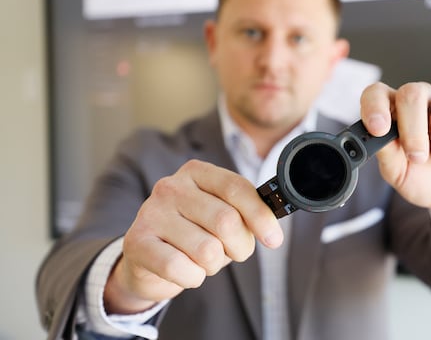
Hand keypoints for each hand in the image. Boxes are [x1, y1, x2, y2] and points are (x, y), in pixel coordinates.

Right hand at [104, 160, 282, 313]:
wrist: (146, 259)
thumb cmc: (194, 234)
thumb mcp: (222, 217)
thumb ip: (246, 216)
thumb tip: (273, 231)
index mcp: (197, 172)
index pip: (237, 188)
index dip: (261, 216)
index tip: (274, 239)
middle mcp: (172, 186)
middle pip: (226, 221)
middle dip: (239, 247)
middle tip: (232, 252)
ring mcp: (151, 212)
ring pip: (207, 250)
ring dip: (214, 265)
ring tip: (202, 260)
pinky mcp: (136, 242)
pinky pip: (180, 268)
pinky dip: (192, 278)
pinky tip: (185, 271)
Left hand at [360, 82, 430, 238]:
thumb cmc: (425, 179)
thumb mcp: (398, 173)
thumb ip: (385, 151)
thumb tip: (375, 134)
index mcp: (394, 111)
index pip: (377, 93)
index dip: (375, 106)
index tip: (378, 129)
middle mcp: (421, 99)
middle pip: (411, 94)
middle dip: (413, 132)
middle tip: (418, 157)